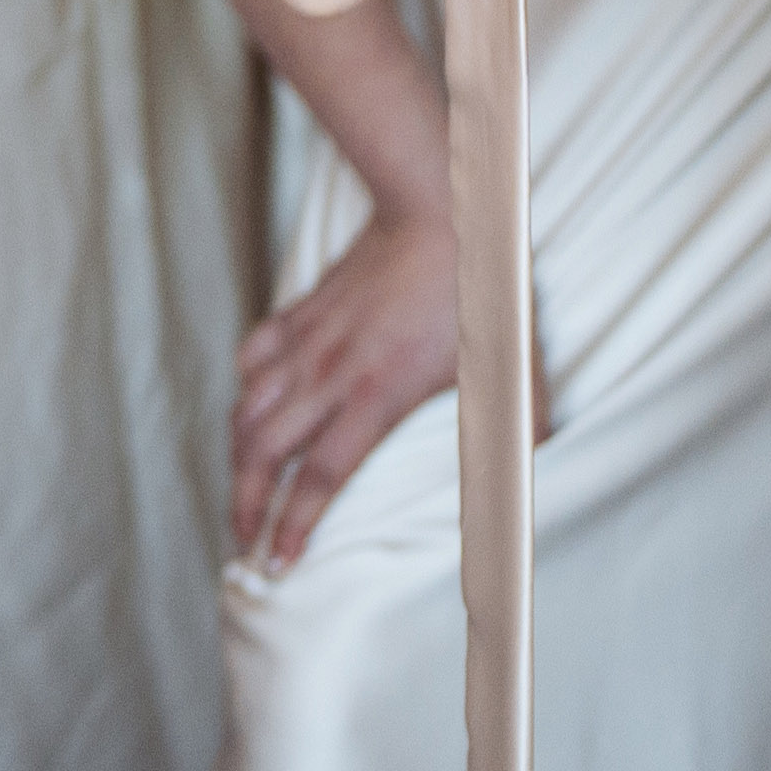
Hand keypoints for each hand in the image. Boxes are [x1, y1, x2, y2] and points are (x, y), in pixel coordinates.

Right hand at [227, 208, 541, 567]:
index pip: (320, 476)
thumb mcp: (509, 370)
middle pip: (264, 452)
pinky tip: (250, 406)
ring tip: (240, 487)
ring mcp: (309, 342)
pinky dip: (245, 389)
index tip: (277, 560)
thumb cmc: (476, 289)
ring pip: (248, 408)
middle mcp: (330, 375)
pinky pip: (254, 358)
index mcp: (375, 396)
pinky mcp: (301, 312)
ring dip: (237, 455)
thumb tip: (533, 481)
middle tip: (242, 539)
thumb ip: (517, 431)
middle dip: (245, 502)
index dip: (294, 524)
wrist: (435, 210)